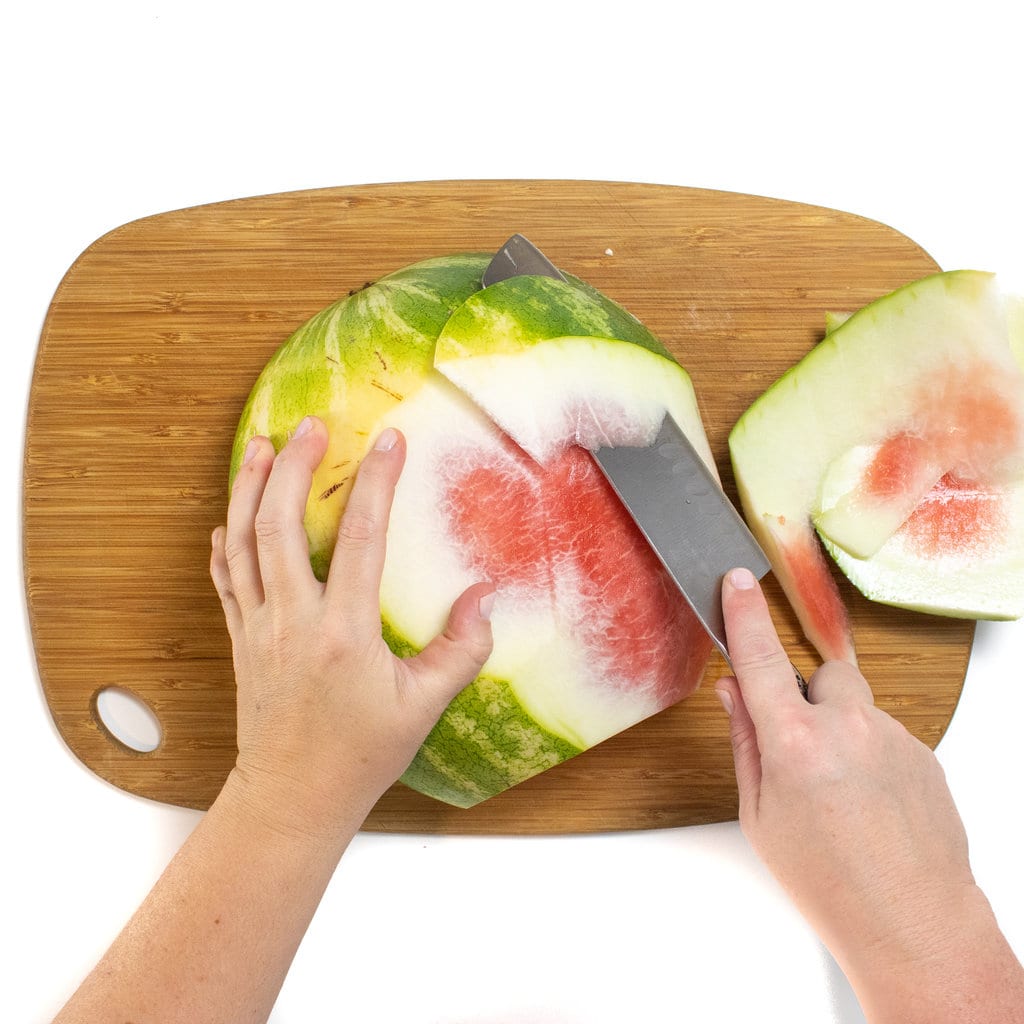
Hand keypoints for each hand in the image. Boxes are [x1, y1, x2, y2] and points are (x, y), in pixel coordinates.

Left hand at [209, 417, 494, 838]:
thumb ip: (461, 649)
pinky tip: (228, 516)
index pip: (361, 539)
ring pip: (242, 542)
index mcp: (344, 633)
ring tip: (263, 447)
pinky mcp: (241, 638)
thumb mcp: (424, 707)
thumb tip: (483, 597)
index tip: (390, 441)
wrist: (292, 797)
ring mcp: (258, 627)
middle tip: (312, 426)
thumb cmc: (360, 755)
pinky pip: (226, 577)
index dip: (377, 483)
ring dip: (249, 489)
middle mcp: (293, 621)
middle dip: (296, 467)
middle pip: (281, 525)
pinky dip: (225, 540)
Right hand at [715, 567, 1023, 1020]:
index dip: (743, 614)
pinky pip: (886, 734)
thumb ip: (747, 741)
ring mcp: (894, 737)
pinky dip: (872, 755)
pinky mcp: (926, 753)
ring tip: (841, 796)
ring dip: (843, 731)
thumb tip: (735, 690)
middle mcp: (848, 726)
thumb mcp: (760, 814)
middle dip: (809, 695)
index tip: (736, 581)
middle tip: (800, 746)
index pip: (761, 657)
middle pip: (825, 674)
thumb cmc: (829, 882)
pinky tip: (870, 806)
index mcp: (795, 742)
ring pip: (858, 708)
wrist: (914, 923)